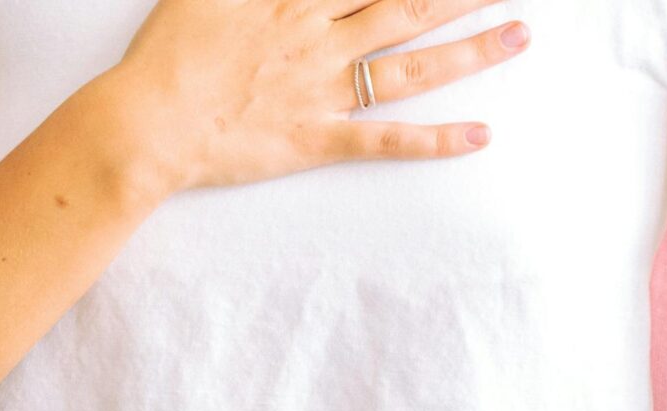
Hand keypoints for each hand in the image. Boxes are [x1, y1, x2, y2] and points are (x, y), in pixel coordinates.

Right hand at [106, 0, 531, 192]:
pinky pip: (388, 142)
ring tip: (520, 34)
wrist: (146, 123)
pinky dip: (436, 141)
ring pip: (411, 66)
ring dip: (470, 50)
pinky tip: (481, 135)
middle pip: (408, 4)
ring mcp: (324, 92)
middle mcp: (320, 39)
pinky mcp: (318, 141)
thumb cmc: (165, 55)